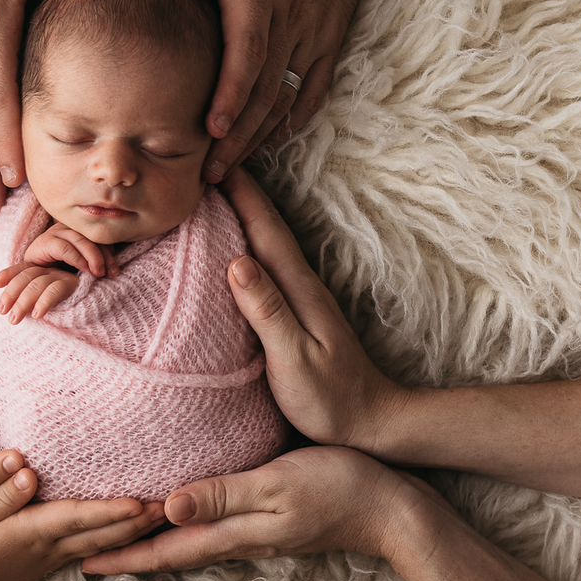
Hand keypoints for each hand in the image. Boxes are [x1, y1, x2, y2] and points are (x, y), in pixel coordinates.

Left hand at [0, 263, 79, 322]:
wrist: (109, 288)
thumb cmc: (80, 298)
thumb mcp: (55, 294)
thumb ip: (41, 295)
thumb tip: (16, 310)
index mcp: (45, 268)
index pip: (22, 269)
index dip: (8, 274)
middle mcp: (53, 269)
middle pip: (26, 276)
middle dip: (11, 294)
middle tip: (2, 312)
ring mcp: (64, 274)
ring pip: (37, 283)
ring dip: (22, 301)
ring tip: (13, 319)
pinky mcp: (75, 284)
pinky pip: (56, 290)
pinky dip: (44, 301)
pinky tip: (36, 314)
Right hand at [0, 468, 165, 580]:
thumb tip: (26, 473)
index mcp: (30, 531)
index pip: (76, 518)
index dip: (107, 511)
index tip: (136, 503)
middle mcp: (51, 546)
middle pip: (101, 533)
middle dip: (136, 521)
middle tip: (169, 506)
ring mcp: (57, 555)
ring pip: (104, 544)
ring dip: (135, 531)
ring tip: (164, 513)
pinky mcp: (58, 558)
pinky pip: (97, 548)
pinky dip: (121, 538)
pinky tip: (137, 528)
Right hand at [23, 222, 119, 277]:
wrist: (31, 278)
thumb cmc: (58, 272)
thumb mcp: (80, 268)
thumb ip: (94, 263)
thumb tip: (115, 270)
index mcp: (80, 231)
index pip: (100, 238)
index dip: (110, 253)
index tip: (115, 271)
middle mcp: (69, 228)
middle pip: (92, 237)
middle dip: (104, 256)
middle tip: (111, 273)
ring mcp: (56, 232)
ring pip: (80, 239)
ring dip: (93, 257)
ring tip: (99, 273)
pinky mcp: (45, 242)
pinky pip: (64, 248)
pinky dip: (76, 258)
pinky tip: (84, 269)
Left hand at [81, 446, 427, 573]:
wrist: (391, 507)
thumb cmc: (338, 488)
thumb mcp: (277, 484)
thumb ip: (223, 495)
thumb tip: (167, 507)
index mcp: (235, 533)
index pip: (166, 550)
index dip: (123, 554)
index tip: (80, 556)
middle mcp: (238, 538)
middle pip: (170, 550)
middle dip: (127, 553)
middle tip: (85, 549)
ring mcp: (254, 531)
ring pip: (189, 541)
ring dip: (152, 541)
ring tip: (120, 535)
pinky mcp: (268, 518)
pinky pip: (213, 527)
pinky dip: (184, 525)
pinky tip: (181, 512)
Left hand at [139, 0, 382, 180]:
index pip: (246, 54)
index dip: (231, 96)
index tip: (213, 131)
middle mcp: (288, 17)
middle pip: (263, 89)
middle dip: (238, 136)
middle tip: (210, 173)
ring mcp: (313, 31)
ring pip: (287, 96)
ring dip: (260, 136)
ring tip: (232, 167)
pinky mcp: (331, 37)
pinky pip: (315, 88)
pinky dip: (294, 119)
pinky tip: (271, 140)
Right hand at [217, 169, 407, 452]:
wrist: (374, 423)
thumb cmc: (330, 399)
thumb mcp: (294, 357)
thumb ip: (267, 310)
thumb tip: (237, 260)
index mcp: (298, 288)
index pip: (264, 229)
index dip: (239, 192)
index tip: (212, 158)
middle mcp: (302, 283)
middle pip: (266, 224)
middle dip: (238, 188)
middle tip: (206, 158)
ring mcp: (302, 295)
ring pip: (267, 240)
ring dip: (243, 210)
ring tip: (216, 188)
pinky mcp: (298, 310)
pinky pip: (267, 262)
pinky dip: (250, 240)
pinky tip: (236, 242)